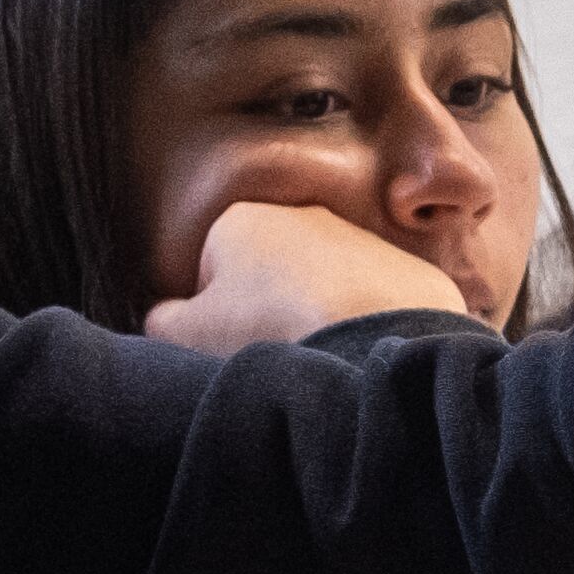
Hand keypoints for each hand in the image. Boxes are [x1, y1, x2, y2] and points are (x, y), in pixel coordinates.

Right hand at [148, 201, 469, 354]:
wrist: (377, 343)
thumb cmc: (268, 333)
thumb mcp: (181, 335)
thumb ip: (161, 321)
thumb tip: (169, 318)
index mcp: (242, 220)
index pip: (210, 273)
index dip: (212, 319)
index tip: (228, 347)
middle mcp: (306, 216)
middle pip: (271, 276)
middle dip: (269, 314)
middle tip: (276, 354)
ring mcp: (365, 240)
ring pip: (327, 289)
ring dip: (322, 319)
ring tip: (323, 357)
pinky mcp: (412, 272)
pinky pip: (378, 305)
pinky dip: (371, 328)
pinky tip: (367, 354)